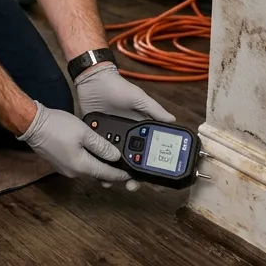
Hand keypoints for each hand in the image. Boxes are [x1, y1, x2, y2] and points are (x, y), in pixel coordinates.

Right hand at [17, 101, 133, 186]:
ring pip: (88, 170)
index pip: (107, 174)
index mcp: (82, 166)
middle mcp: (74, 172)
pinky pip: (78, 165)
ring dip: (99, 166)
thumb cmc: (55, 126)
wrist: (31, 123)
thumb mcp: (83, 132)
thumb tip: (116, 156)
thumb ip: (101, 145)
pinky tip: (91, 153)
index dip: (121, 174)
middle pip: (98, 174)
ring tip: (110, 159)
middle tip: (124, 167)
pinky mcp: (59, 162)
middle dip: (111, 171)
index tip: (131, 174)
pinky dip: (88, 161)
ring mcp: (65, 168)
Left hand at [72, 63, 174, 190]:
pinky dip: (97, 163)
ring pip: (113, 161)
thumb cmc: (117, 87)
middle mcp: (126, 136)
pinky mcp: (95, 136)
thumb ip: (154, 110)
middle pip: (132, 161)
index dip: (153, 166)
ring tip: (111, 182)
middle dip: (133, 176)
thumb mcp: (138, 97)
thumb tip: (173, 121)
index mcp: (138, 129)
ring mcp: (110, 138)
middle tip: (131, 186)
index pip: (149, 151)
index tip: (155, 181)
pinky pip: (97, 153)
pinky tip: (96, 172)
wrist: (93, 79)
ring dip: (113, 173)